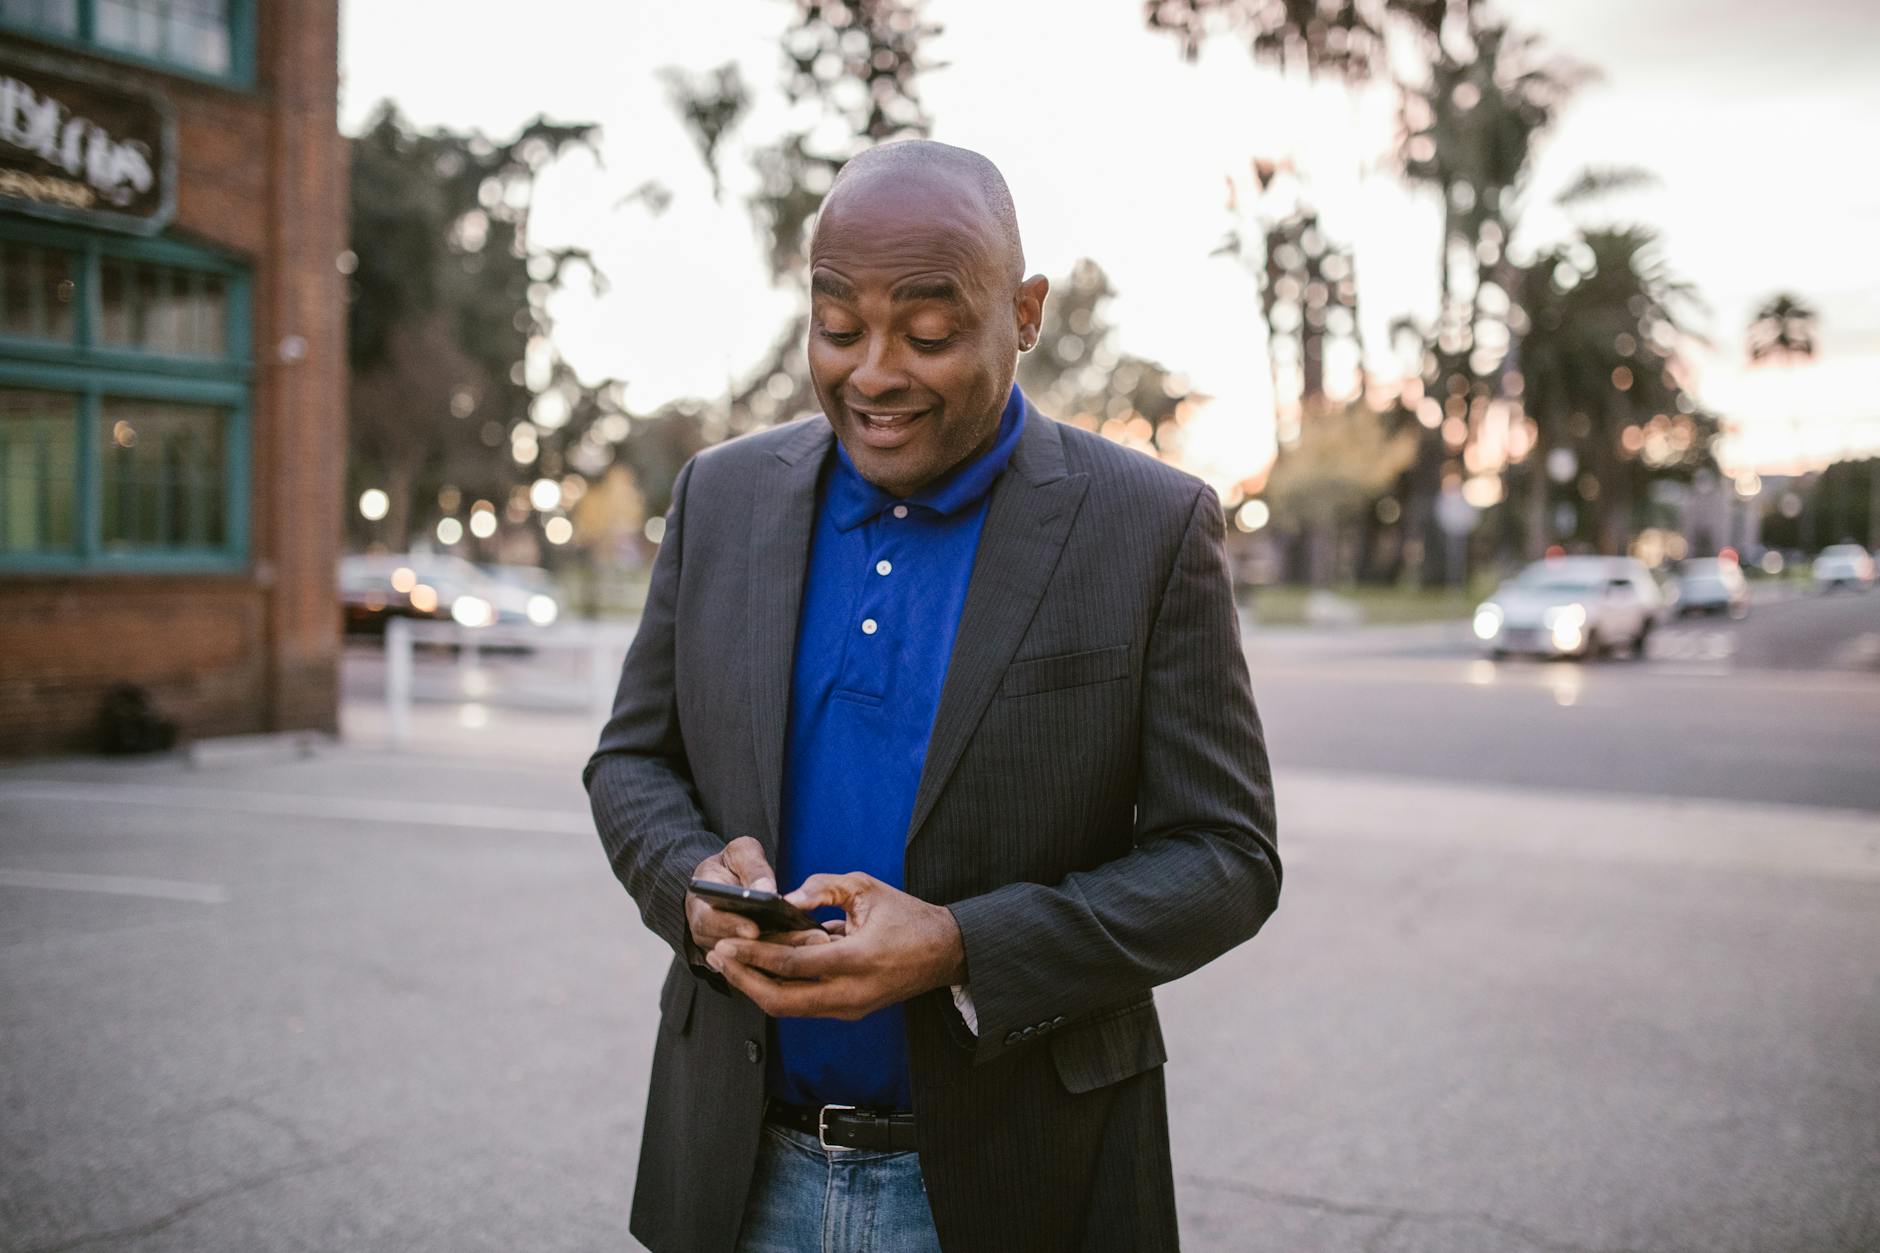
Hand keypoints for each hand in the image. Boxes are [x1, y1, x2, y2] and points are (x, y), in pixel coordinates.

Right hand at [684, 837, 827, 953]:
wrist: (726, 880)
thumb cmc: (733, 864)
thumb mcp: (739, 853)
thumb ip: (752, 867)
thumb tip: (766, 889)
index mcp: (701, 907)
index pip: (709, 922)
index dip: (731, 926)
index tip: (754, 929)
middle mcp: (709, 936)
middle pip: (737, 948)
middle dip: (772, 944)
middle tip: (804, 938)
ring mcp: (726, 953)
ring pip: (754, 960)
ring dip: (785, 954)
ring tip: (816, 941)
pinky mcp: (745, 961)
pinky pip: (765, 965)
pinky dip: (789, 959)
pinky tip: (816, 950)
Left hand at [708, 872, 965, 1020]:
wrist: (944, 952)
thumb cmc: (907, 916)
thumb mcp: (866, 888)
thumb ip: (822, 888)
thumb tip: (784, 899)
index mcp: (856, 960)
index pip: (791, 964)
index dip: (753, 956)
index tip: (725, 944)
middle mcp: (850, 993)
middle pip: (781, 1001)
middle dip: (743, 981)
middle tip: (717, 958)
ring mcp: (850, 1008)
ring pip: (789, 1009)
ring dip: (756, 988)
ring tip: (730, 964)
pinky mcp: (849, 1012)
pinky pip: (803, 1005)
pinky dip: (778, 990)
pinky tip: (759, 971)